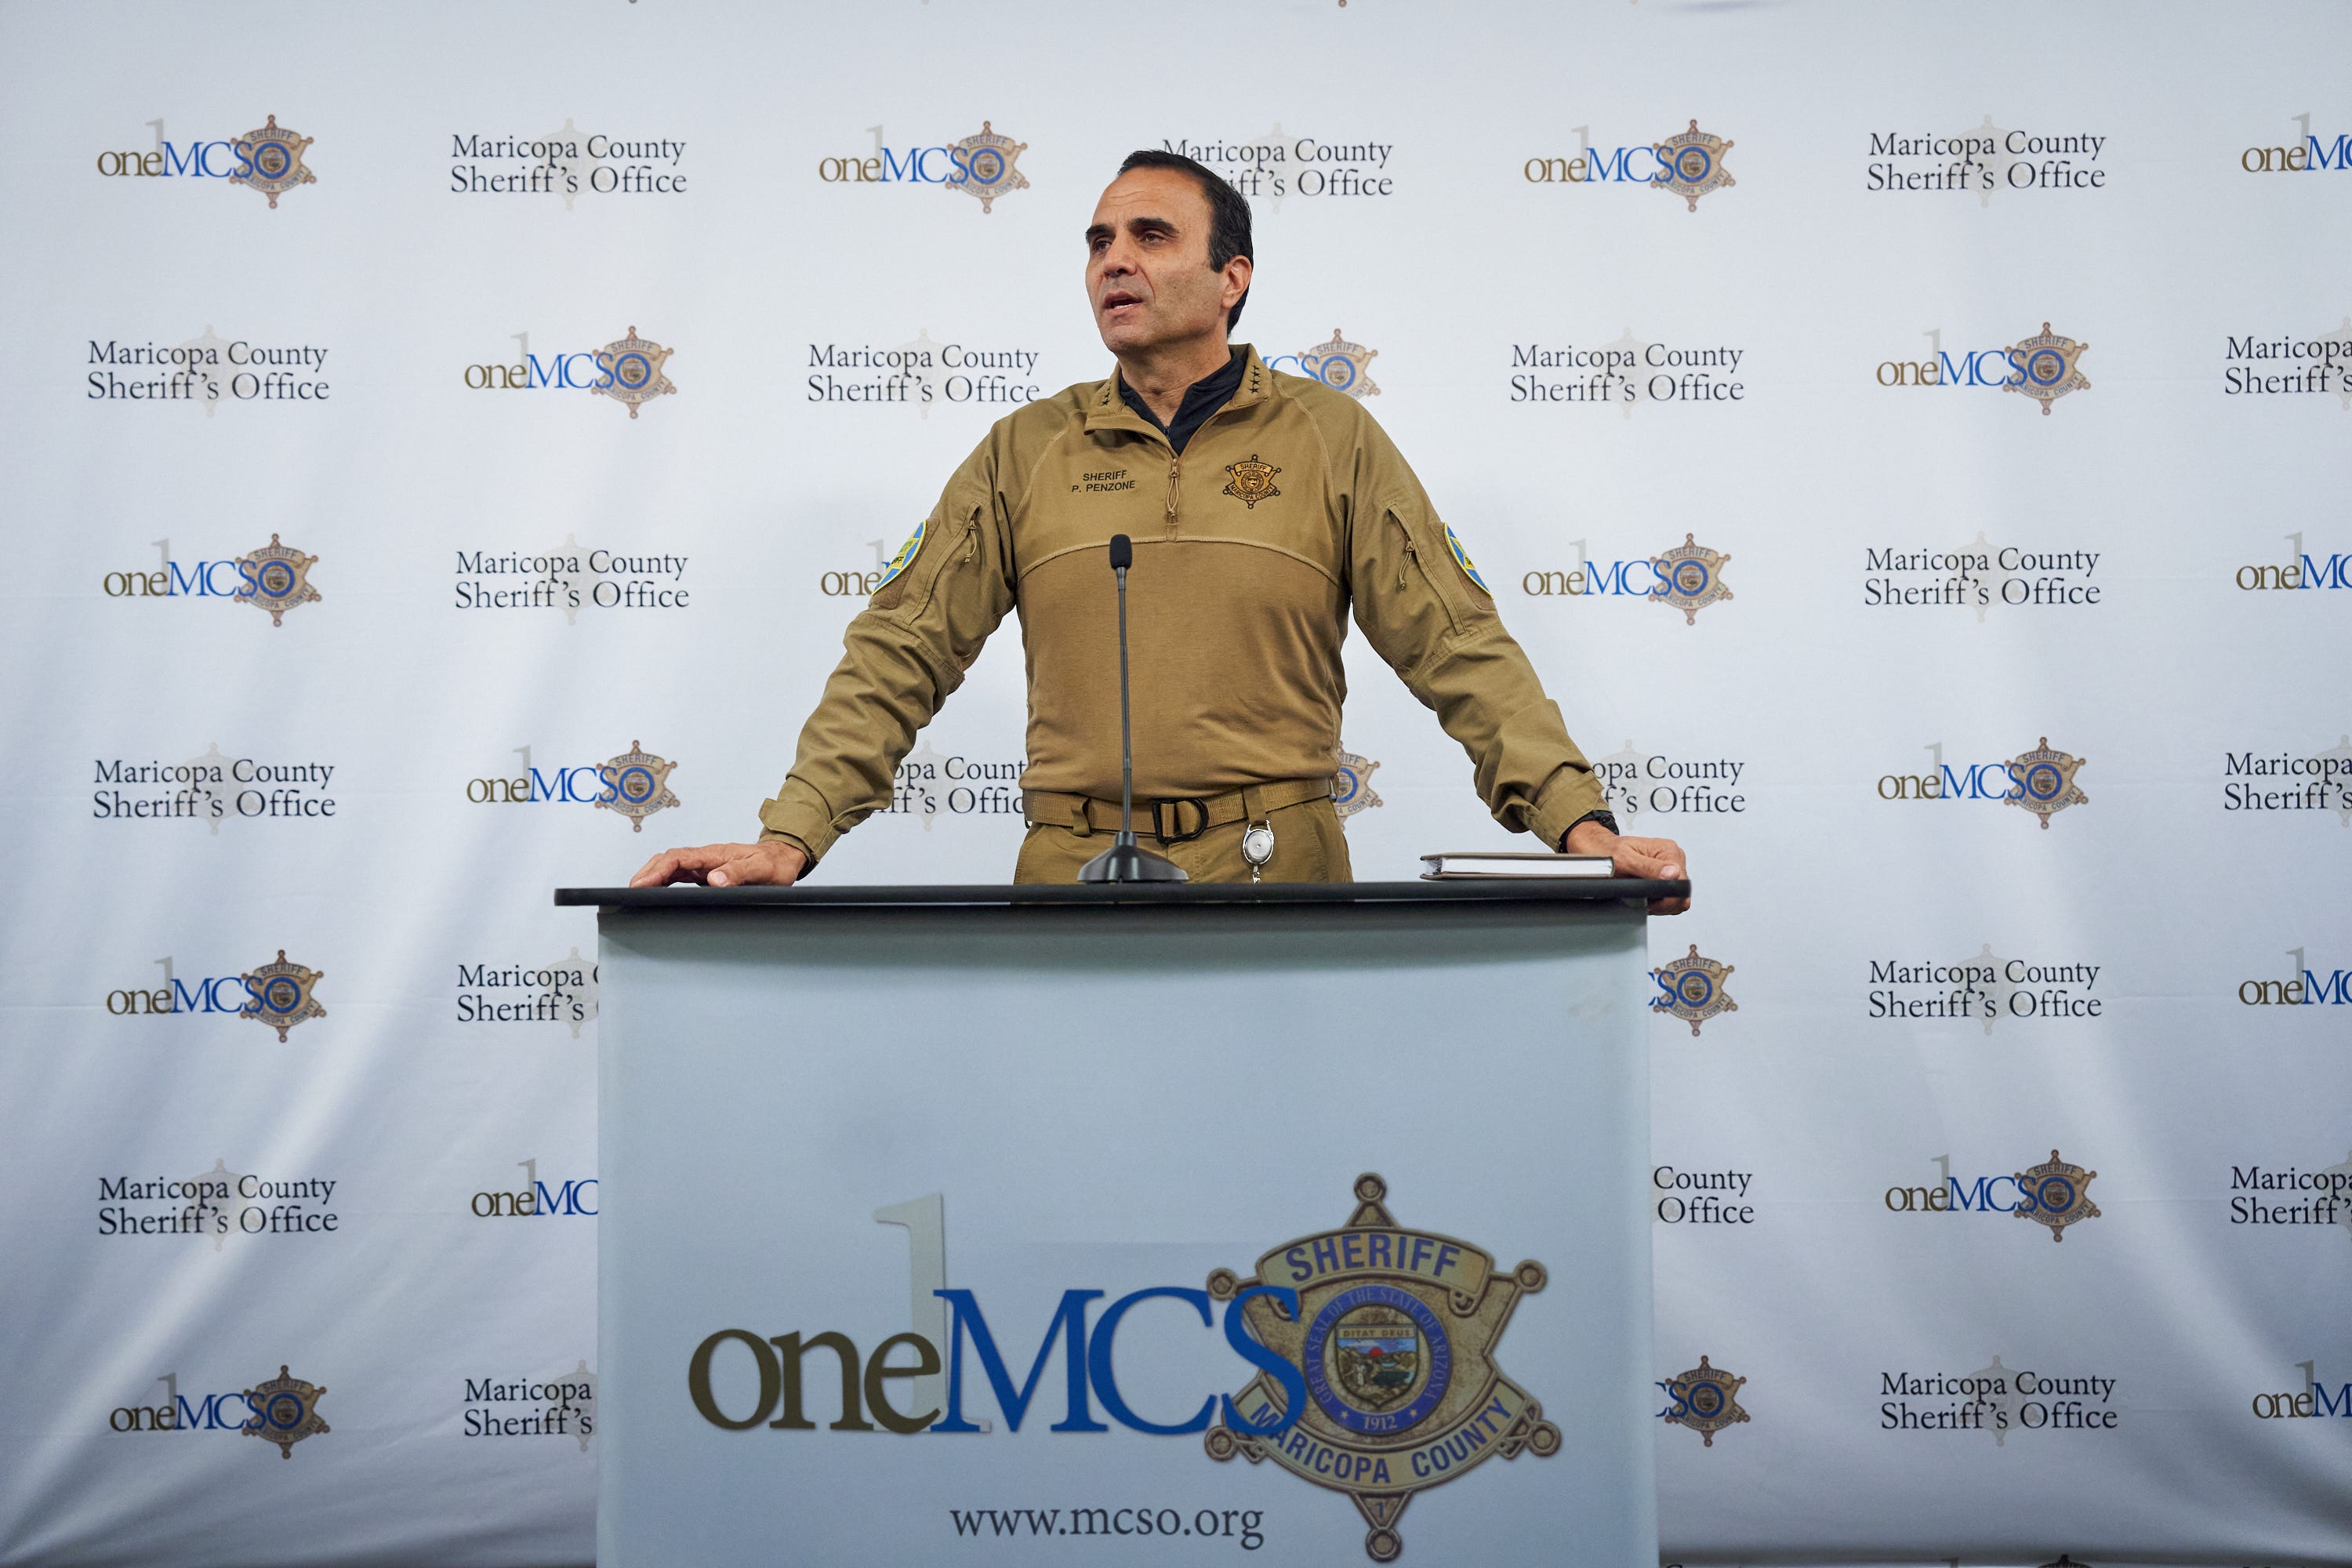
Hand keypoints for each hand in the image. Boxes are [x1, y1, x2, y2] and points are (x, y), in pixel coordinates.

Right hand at [629, 840, 808, 888]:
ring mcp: (705, 864)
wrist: (784, 858)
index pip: (678, 858)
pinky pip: (680, 874)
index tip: (642, 883)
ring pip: (671, 866)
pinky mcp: (707, 872)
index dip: (658, 870)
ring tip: (635, 892)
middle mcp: (706, 857)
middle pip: (668, 859)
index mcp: (715, 854)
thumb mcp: (762, 869)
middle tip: (630, 890)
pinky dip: (664, 881)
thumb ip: (739, 873)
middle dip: (647, 872)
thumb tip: (714, 880)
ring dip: (652, 875)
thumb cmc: (774, 864)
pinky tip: (656, 891)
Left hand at [1564, 822, 1688, 915]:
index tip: (1650, 900)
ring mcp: (1670, 870)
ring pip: (1677, 899)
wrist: (1598, 852)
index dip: (1666, 898)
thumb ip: (1649, 867)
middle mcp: (1673, 858)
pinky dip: (1658, 903)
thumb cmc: (1608, 853)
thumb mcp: (1625, 859)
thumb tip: (1673, 874)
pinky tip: (1645, 897)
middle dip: (1663, 902)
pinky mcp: (1665, 879)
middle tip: (1642, 897)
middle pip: (1681, 894)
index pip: (1682, 884)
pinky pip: (1670, 900)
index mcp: (1668, 850)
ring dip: (1660, 904)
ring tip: (1641, 895)